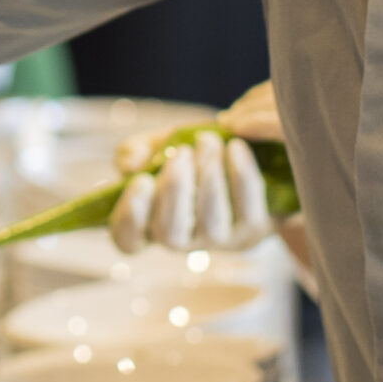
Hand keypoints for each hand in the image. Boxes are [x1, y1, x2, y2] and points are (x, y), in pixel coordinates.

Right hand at [110, 82, 283, 253]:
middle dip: (175, 190)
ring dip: (208, 178)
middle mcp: (185, 240)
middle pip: (170, 235)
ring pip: (210, 224)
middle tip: (183, 151)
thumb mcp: (161, 145)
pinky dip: (240, 175)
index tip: (142, 179)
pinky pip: (247, 209)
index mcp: (152, 220)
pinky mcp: (254, 230)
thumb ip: (138, 150)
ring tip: (209, 141)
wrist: (250, 157)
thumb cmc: (195, 156)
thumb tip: (130, 164)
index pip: (127, 239)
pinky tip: (236, 147)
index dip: (130, 216)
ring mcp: (221, 240)